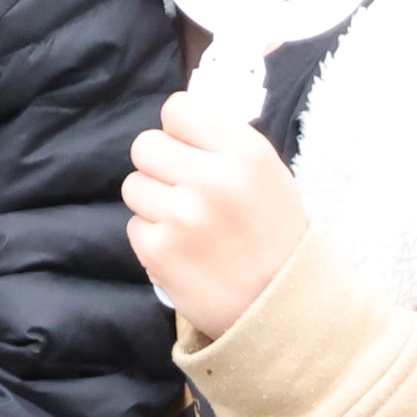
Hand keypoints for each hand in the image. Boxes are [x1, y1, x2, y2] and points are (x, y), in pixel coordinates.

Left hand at [125, 82, 314, 341]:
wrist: (282, 307)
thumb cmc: (274, 234)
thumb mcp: (267, 174)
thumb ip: (223, 141)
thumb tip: (176, 117)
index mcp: (245, 152)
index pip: (177, 109)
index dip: (179, 130)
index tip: (190, 149)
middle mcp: (212, 179)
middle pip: (145, 145)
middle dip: (160, 166)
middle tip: (185, 189)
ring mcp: (182, 216)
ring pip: (133, 184)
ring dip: (154, 202)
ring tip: (187, 223)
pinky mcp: (158, 250)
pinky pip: (134, 225)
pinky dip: (152, 237)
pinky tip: (183, 250)